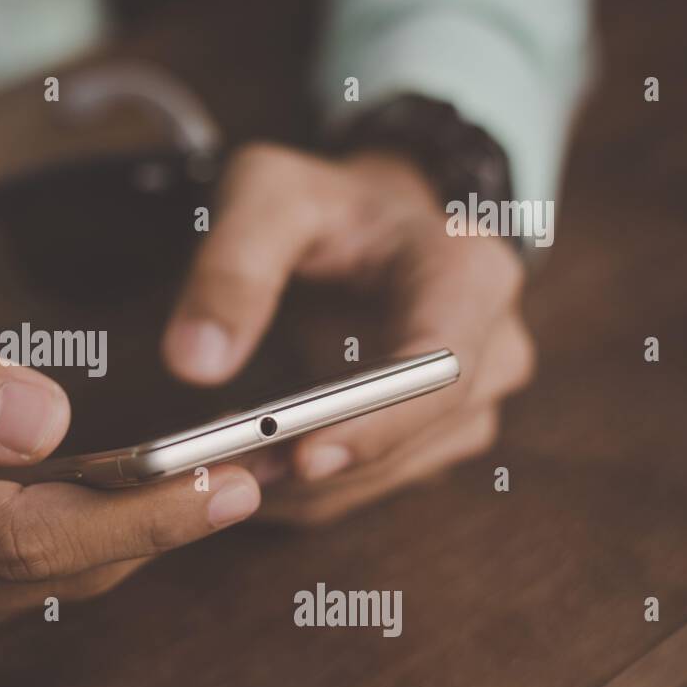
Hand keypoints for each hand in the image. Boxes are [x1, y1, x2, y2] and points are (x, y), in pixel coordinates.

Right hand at [0, 274, 261, 676]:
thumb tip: (50, 421)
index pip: (21, 538)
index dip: (136, 510)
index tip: (229, 478)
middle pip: (42, 574)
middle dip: (155, 524)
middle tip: (253, 472)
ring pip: (33, 589)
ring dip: (122, 536)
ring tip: (208, 479)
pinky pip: (3, 588)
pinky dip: (69, 545)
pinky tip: (118, 498)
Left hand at [162, 146, 533, 524]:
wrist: (365, 224)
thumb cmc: (321, 203)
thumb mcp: (267, 196)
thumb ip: (231, 268)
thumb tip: (194, 364)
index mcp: (470, 275)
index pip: (442, 369)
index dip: (376, 421)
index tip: (302, 456)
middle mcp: (492, 349)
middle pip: (415, 435)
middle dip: (318, 463)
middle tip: (221, 467)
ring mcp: (471, 404)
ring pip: (388, 475)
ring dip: (303, 484)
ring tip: (216, 463)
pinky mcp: (433, 441)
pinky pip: (369, 487)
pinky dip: (303, 490)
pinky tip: (242, 469)